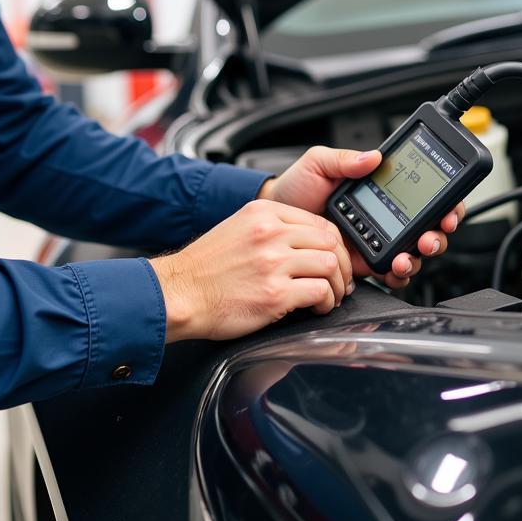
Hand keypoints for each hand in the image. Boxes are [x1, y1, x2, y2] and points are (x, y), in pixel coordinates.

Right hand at [148, 200, 351, 341]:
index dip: (334, 243)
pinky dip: (325, 303)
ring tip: (329, 296)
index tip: (334, 257)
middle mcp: (271, 232)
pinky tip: (316, 308)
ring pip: (330, 265)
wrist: (180, 293)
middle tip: (339, 280)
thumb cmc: (206, 268)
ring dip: (336, 285)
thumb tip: (305, 240)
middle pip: (330, 241)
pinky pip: (319, 293)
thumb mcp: (239, 228)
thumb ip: (271, 227)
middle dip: (341, 265)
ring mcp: (274, 262)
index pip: (319, 221)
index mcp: (263, 212)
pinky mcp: (275, 293)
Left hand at [258, 146, 463, 289]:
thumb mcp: (319, 164)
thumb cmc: (297, 188)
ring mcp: (377, 241)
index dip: (444, 203)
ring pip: (414, 254)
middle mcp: (386, 216)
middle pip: (428, 228)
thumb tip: (373, 157)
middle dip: (438, 235)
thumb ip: (344, 159)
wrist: (276, 216)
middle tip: (430, 237)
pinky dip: (398, 275)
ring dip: (419, 257)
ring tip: (406, 256)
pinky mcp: (364, 263)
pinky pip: (390, 274)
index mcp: (381, 190)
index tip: (447, 210)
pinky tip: (392, 270)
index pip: (424, 195)